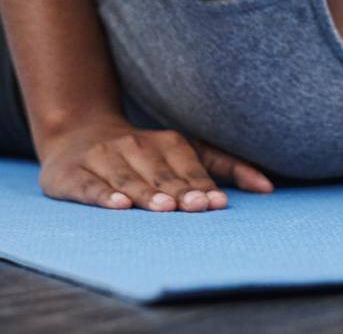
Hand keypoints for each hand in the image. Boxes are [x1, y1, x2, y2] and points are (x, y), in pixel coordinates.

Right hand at [37, 117, 274, 210]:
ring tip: (164, 208)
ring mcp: (103, 158)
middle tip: (195, 208)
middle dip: (179, 192)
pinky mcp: (73, 174)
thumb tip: (269, 187)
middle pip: (161, 175)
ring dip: (146, 194)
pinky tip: (118, 206)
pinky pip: (91, 186)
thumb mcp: (184, 152)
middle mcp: (135, 146)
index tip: (216, 204)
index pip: (188, 167)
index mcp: (167, 142)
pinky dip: (104, 195)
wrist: (77, 135)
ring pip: (128, 180)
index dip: (202, 186)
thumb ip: (224, 167)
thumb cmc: (144, 154)